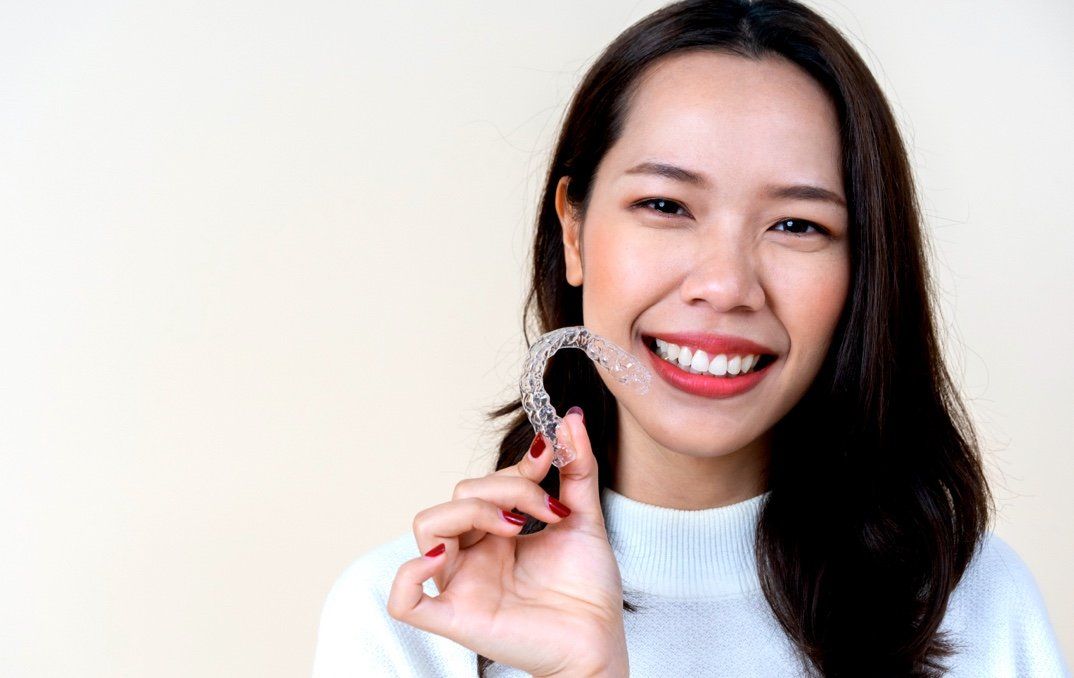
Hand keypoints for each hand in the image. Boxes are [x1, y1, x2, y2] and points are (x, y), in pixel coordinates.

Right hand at [387, 408, 628, 676]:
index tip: (551, 460)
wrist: (602, 643)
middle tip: (548, 511)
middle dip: (505, 489)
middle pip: (458, 496)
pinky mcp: (456, 618)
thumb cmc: (588, 589)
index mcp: (497, 531)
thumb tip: (571, 419)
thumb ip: (577, 468)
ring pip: (428, 527)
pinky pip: (405, 599)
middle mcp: (474, 553)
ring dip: (471, 512)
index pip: (484, 482)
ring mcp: (462, 583)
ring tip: (516, 528)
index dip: (515, 467)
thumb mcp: (585, 518)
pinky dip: (410, 573)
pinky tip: (446, 556)